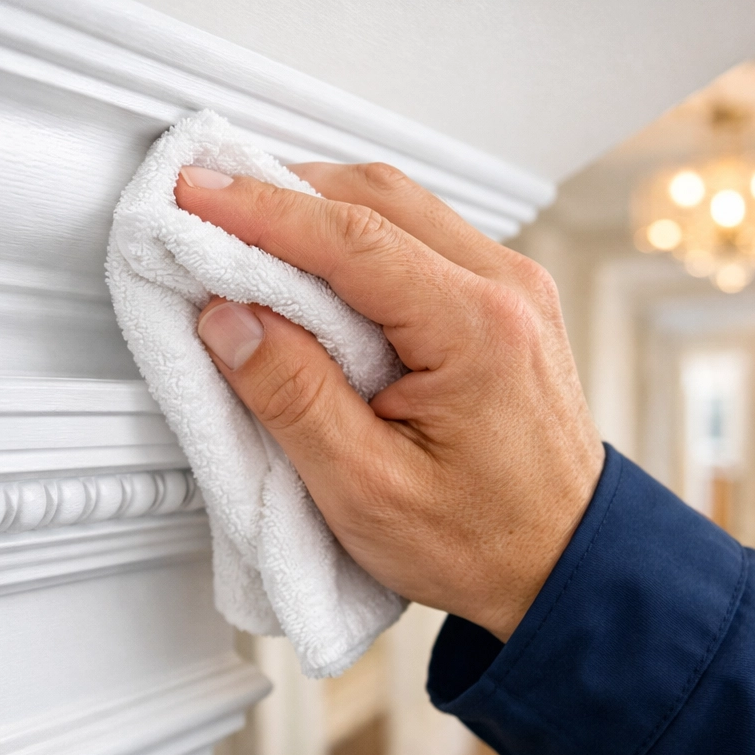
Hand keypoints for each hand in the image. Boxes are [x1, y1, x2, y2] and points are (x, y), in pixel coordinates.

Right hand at [175, 162, 603, 641]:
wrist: (558, 562)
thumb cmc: (481, 542)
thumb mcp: (366, 490)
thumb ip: (293, 397)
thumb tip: (229, 321)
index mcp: (478, 330)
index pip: (351, 238)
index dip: (261, 209)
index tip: (196, 196)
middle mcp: (505, 291)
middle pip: (377, 198)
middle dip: (282, 192)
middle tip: (208, 206)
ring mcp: (509, 290)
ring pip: (397, 210)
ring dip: (316, 212)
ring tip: (245, 234)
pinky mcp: (498, 303)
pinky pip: (416, 240)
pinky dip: (352, 240)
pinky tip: (310, 267)